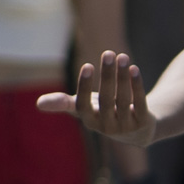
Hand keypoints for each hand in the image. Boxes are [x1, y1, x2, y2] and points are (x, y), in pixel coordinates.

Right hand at [40, 50, 157, 145]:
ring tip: (122, 56)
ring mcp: (127, 126)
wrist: (137, 130)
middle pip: (107, 100)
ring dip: (123, 77)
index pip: (84, 105)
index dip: (85, 86)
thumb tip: (38, 104)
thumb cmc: (104, 112)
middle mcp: (107, 127)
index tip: (87, 65)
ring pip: (125, 100)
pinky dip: (137, 85)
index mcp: (90, 121)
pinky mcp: (144, 123)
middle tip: (108, 53)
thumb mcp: (84, 108)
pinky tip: (134, 69)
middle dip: (107, 75)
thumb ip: (63, 103)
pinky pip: (141, 103)